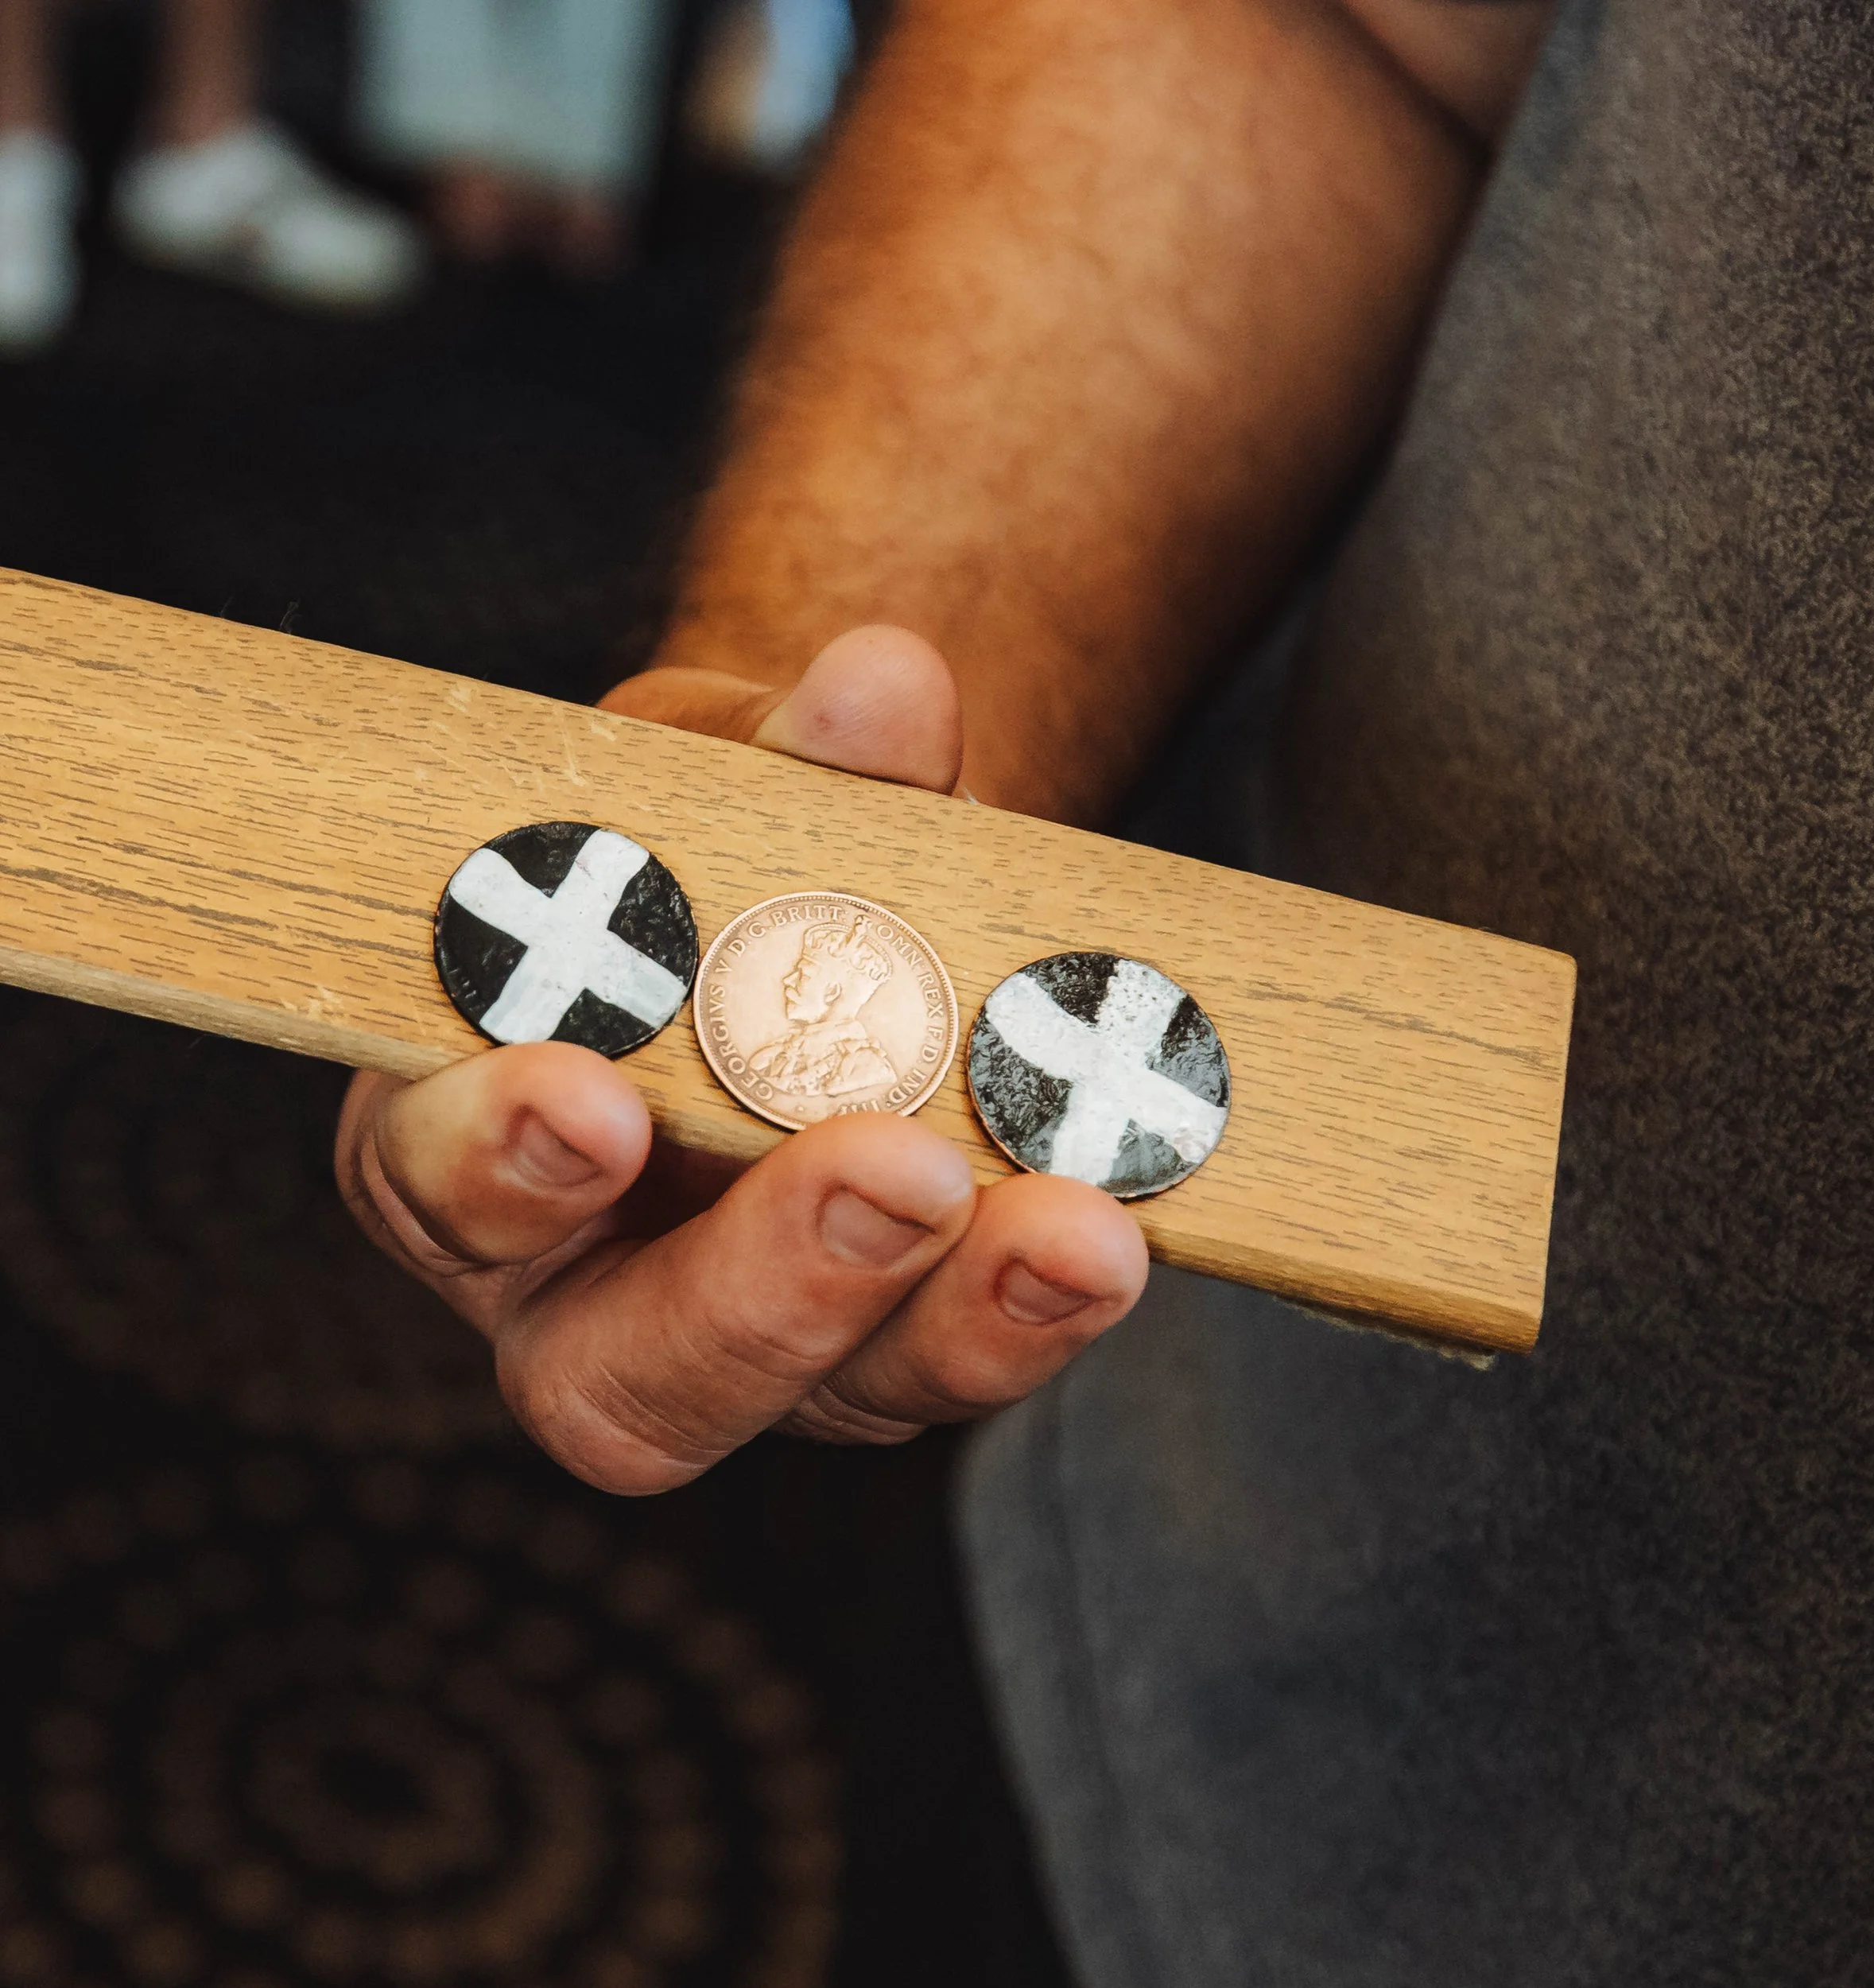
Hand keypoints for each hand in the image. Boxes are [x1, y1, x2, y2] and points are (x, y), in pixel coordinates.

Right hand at [337, 627, 1147, 1493]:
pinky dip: (1043, 1293)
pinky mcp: (894, 1348)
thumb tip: (886, 687)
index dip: (499, 1162)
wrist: (824, 919)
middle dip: (766, 1286)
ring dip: (962, 1319)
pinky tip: (1120, 1211)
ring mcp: (754, 1340)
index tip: (594, 1101)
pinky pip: (965, 1354)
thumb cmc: (713, 858)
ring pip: (834, 1398)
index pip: (438, 1183)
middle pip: (626, 1378)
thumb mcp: (726, 781)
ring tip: (1079, 1227)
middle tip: (902, 1173)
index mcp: (474, 1134)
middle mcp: (588, 1282)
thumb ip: (790, 755)